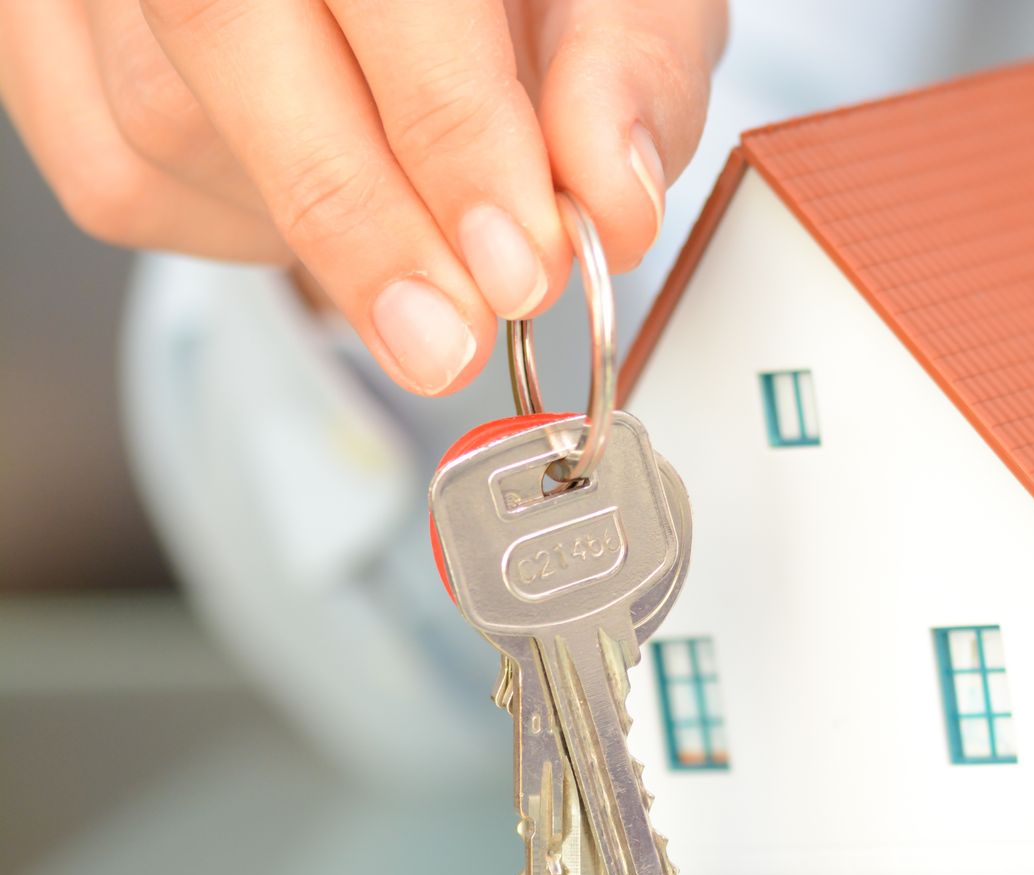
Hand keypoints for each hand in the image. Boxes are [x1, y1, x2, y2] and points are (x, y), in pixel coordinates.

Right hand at [0, 0, 726, 394]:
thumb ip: (627, 70)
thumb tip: (612, 197)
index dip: (448, 127)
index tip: (517, 263)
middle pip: (223, 30)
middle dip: (358, 214)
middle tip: (453, 336)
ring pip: (162, 118)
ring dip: (307, 226)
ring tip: (412, 222)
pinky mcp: (46, 38)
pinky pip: (114, 173)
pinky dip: (230, 227)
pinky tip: (311, 193)